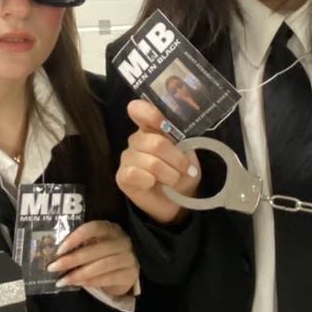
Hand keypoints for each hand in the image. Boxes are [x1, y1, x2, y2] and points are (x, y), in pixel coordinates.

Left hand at [48, 220, 138, 296]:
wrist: (126, 272)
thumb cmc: (104, 256)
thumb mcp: (94, 245)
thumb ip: (80, 246)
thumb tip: (57, 254)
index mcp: (110, 229)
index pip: (93, 228)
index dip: (76, 237)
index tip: (59, 249)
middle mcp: (122, 241)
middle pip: (95, 249)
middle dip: (71, 259)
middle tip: (53, 267)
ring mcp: (128, 258)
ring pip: (101, 265)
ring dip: (79, 274)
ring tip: (62, 280)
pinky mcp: (130, 274)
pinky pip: (108, 278)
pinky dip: (90, 281)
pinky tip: (77, 284)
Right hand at [116, 99, 200, 223]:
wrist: (178, 201)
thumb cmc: (182, 173)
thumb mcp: (188, 154)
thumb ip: (180, 140)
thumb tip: (175, 135)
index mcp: (152, 128)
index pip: (141, 111)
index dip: (149, 113)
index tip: (161, 122)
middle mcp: (136, 140)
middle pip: (157, 143)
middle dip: (177, 160)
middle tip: (185, 170)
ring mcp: (127, 158)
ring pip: (151, 162)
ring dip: (169, 175)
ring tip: (173, 180)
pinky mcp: (122, 176)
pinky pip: (134, 174)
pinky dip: (150, 180)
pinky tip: (153, 183)